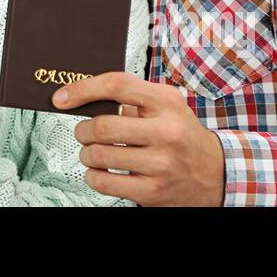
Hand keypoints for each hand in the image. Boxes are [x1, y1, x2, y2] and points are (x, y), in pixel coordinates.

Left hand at [54, 71, 225, 205]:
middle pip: (102, 126)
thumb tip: (82, 96)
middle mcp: (167, 131)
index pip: (117, 85)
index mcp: (166, 101)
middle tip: (82, 132)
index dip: (82, 89)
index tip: (61, 98)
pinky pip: (104, 182)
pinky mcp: (153, 191)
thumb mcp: (166, 105)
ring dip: (86, 154)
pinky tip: (99, 171)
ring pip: (99, 155)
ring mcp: (161, 163)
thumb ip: (131, 96)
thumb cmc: (181, 133)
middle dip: (82, 130)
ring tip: (91, 152)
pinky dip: (92, 176)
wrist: (216, 174)